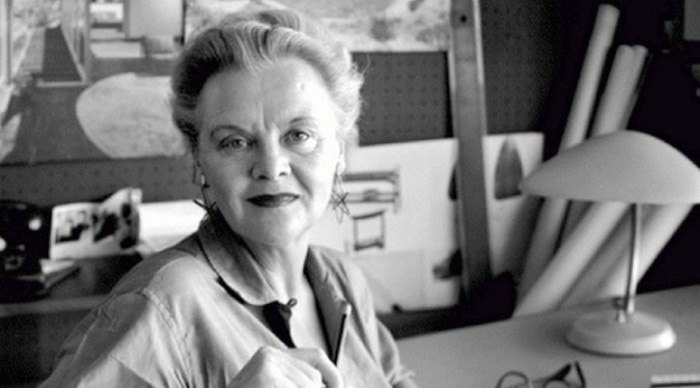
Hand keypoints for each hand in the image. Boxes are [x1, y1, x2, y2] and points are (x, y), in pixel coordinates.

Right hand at [228, 346, 342, 387]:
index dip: (332, 375)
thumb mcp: (274, 385)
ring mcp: (267, 366)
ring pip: (309, 387)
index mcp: (270, 356)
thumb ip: (296, 381)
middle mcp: (269, 355)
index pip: (316, 357)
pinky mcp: (267, 378)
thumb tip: (332, 384)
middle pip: (314, 379)